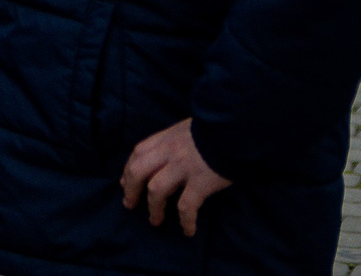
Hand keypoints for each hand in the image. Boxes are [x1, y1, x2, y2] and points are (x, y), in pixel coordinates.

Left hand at [121, 118, 229, 236]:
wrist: (234, 129)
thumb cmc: (213, 130)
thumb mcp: (185, 130)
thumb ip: (171, 142)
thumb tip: (160, 158)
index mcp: (165, 139)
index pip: (137, 154)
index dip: (128, 171)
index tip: (125, 184)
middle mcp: (168, 152)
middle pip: (138, 171)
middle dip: (130, 190)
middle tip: (130, 204)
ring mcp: (183, 167)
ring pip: (156, 190)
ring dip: (154, 208)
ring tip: (155, 220)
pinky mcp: (200, 182)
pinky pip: (186, 206)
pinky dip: (186, 221)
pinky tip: (188, 230)